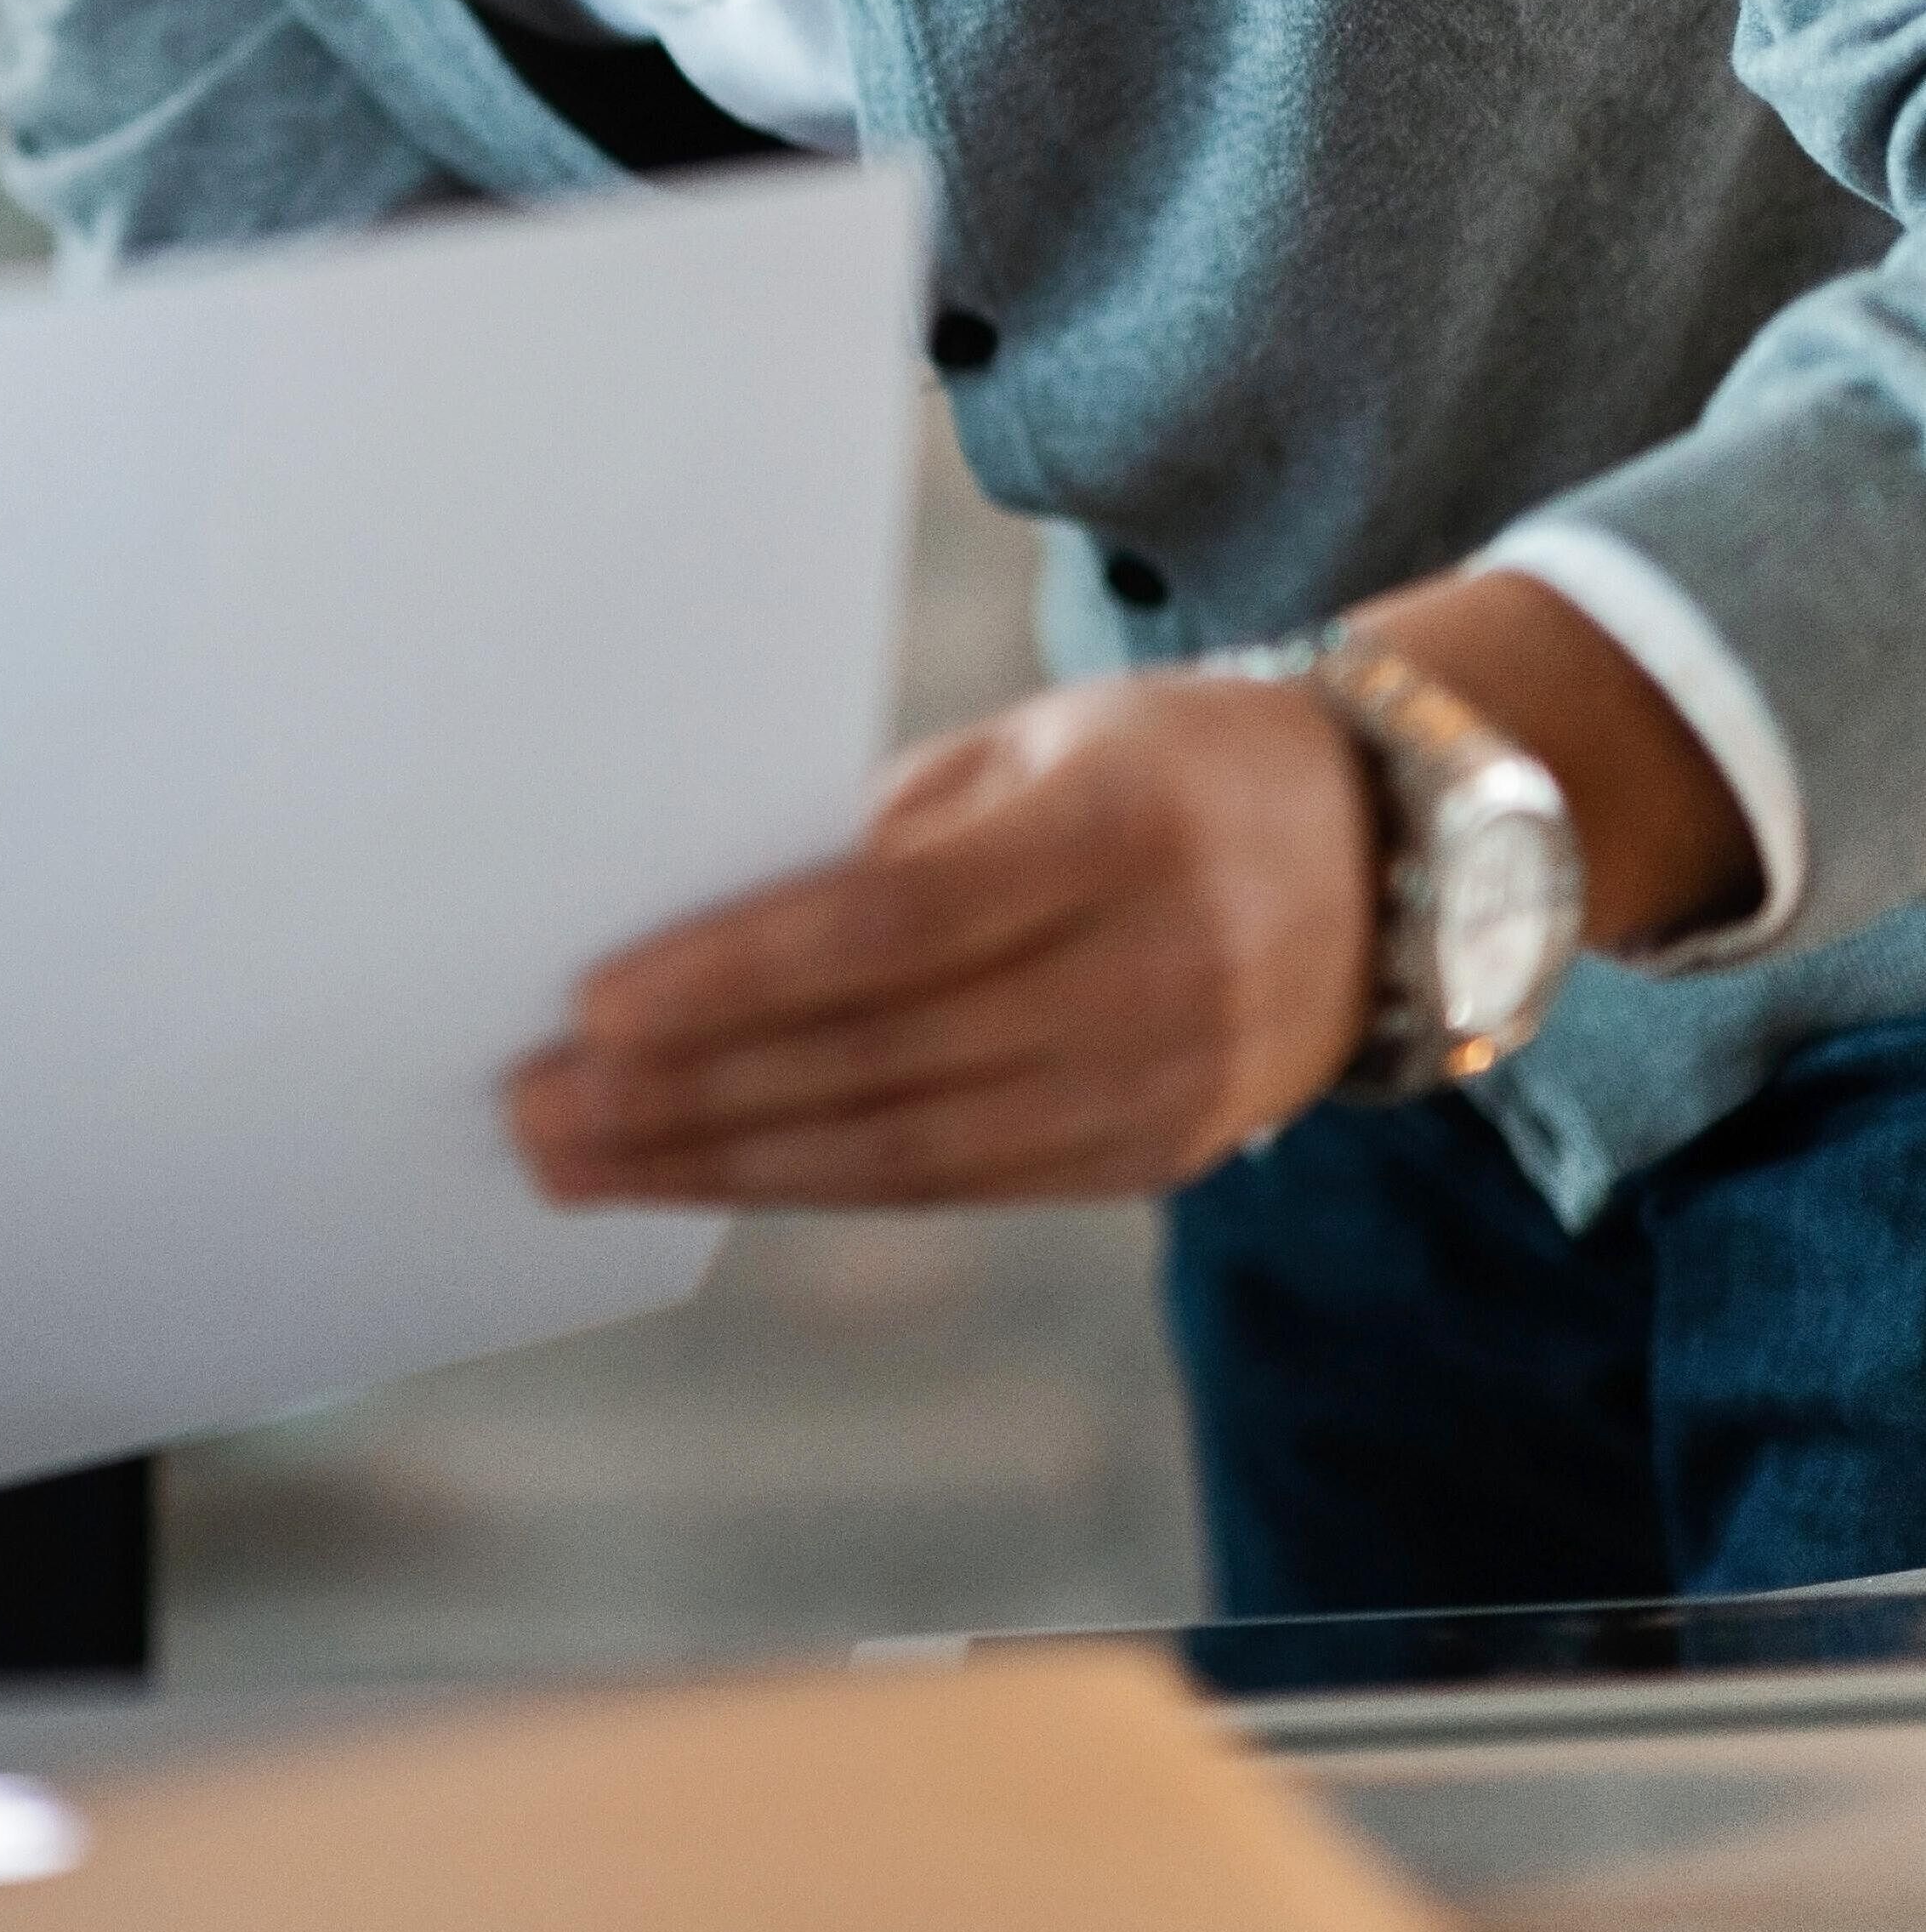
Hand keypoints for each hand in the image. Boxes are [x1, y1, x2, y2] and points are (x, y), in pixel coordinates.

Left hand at [503, 672, 1375, 1206]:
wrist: (1395, 857)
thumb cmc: (1163, 766)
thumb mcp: (1038, 746)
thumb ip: (884, 830)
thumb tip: (691, 911)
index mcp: (1119, 834)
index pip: (894, 922)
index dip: (738, 971)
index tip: (594, 1002)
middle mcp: (1155, 975)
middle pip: (882, 1056)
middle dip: (689, 1094)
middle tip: (536, 1106)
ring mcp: (1164, 1087)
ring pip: (906, 1149)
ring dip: (721, 1163)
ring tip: (580, 1161)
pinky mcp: (1153, 1157)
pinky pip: (956, 1185)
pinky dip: (813, 1183)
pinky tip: (703, 1177)